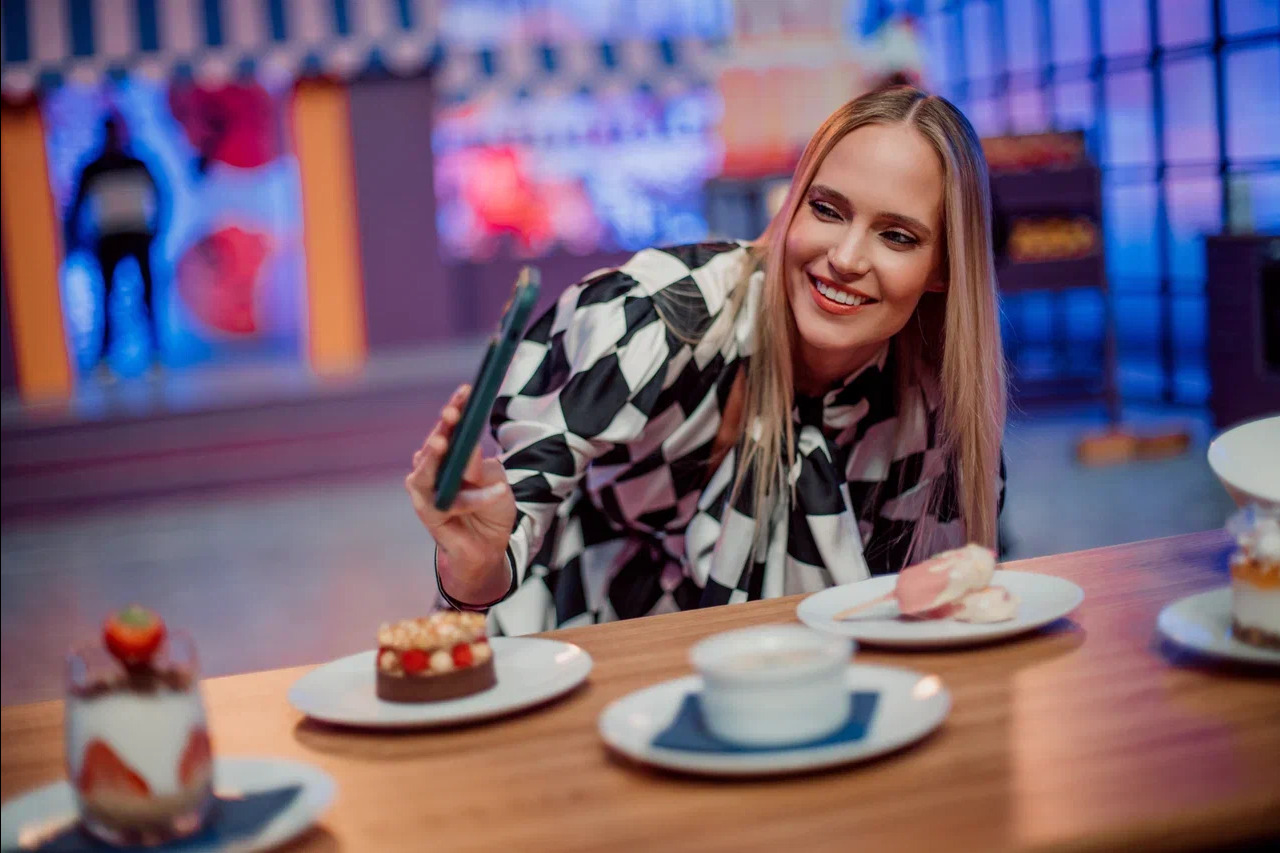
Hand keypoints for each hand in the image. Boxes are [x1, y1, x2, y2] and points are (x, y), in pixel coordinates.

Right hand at [406, 385, 516, 603]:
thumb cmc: (491, 507)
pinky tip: (499, 491)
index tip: (468, 390)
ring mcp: (425, 489)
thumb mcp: (495, 479)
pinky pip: (454, 501)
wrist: (487, 546)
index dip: (457, 408)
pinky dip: (477, 498)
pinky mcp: (429, 512)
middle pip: (436, 441)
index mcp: (448, 453)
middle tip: (452, 412)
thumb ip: (480, 465)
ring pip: (429, 468)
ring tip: (445, 442)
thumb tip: (469, 448)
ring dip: (436, 455)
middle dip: (443, 426)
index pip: (451, 426)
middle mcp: (431, 467)